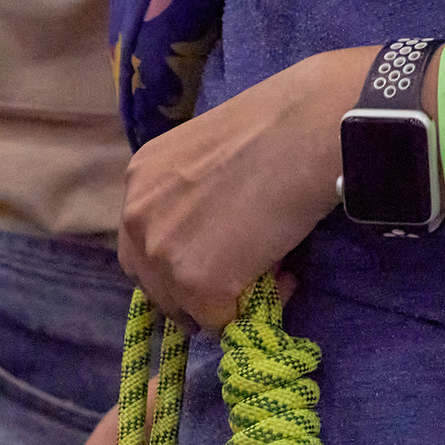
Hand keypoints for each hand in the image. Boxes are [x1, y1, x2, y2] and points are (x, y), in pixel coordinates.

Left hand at [118, 48, 364, 331]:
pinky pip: (219, 319)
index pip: (140, 243)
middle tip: (237, 279)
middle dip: (190, 288)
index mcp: (139, 178)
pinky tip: (284, 276)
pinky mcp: (197, 283)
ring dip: (220, 300)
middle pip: (150, 282)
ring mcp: (162, 253)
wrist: (308, 129)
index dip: (174, 261)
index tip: (211, 260)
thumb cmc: (276, 125)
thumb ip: (191, 198)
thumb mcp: (206, 155)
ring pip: (182, 306)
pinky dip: (252, 308)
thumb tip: (213, 238)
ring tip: (268, 271)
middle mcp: (136, 217)